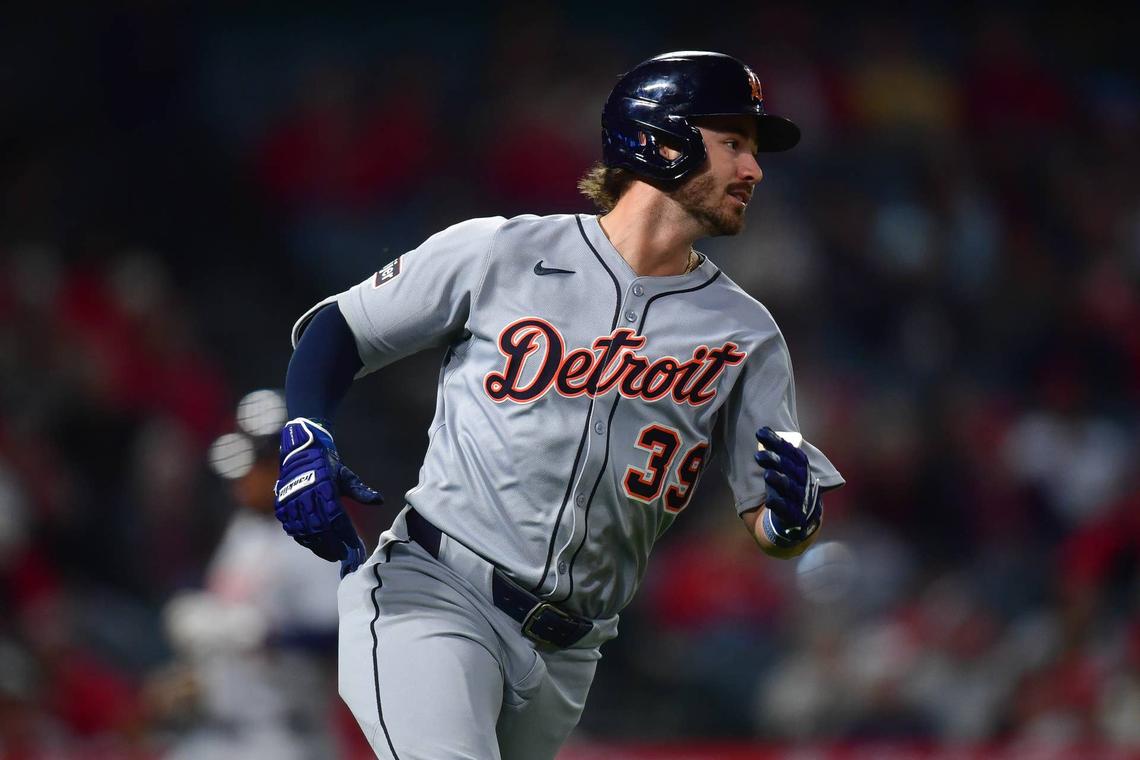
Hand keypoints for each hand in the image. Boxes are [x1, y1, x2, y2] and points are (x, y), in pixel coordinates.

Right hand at [274, 418, 383, 576]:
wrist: (300, 451)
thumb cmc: (327, 464)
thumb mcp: (345, 475)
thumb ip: (360, 490)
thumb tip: (379, 501)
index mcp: (324, 486)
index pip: (336, 517)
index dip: (344, 534)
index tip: (353, 545)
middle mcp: (306, 494)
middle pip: (320, 528)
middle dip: (332, 545)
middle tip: (342, 555)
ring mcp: (292, 500)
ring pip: (305, 530)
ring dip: (318, 545)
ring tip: (330, 554)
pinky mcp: (282, 505)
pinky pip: (291, 527)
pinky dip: (302, 538)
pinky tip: (312, 544)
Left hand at [754, 427, 821, 547]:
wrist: (800, 519)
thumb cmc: (788, 488)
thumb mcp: (786, 470)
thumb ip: (777, 454)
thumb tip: (762, 430)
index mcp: (801, 468)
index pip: (791, 452)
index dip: (777, 442)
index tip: (761, 433)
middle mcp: (803, 482)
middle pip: (790, 469)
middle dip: (776, 460)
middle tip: (758, 455)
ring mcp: (800, 500)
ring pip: (790, 488)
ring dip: (780, 481)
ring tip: (767, 475)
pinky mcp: (794, 516)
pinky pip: (787, 510)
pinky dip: (779, 505)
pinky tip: (769, 501)